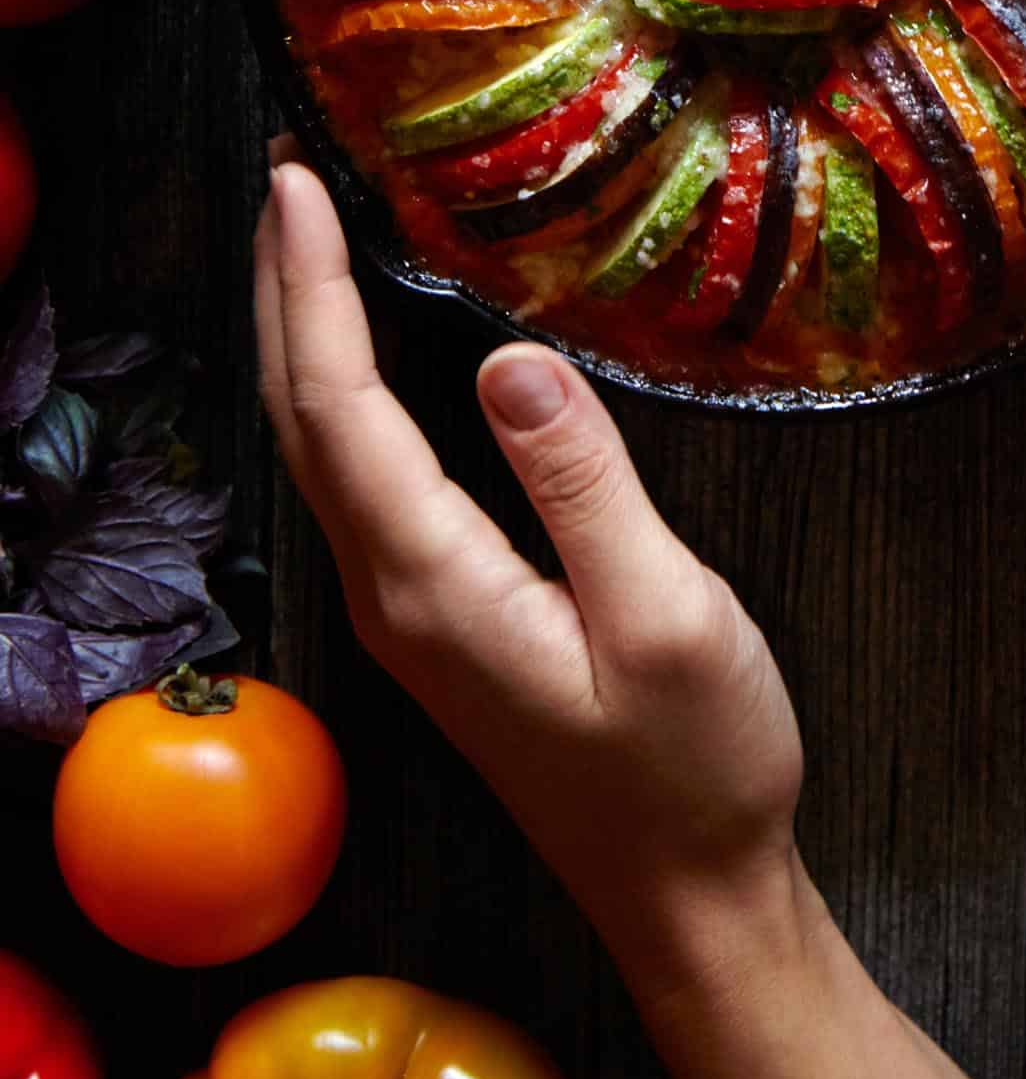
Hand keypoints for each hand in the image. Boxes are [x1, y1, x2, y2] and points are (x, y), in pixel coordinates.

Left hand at [253, 151, 808, 991]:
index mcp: (436, 585)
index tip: (295, 183)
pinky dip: (345, 398)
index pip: (342, 406)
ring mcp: (412, 615)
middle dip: (278, 294)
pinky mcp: (444, 622)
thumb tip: (510, 361)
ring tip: (303, 245)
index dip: (310, 287)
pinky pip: (364, 484)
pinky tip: (368, 364)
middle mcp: (396, 596)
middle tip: (281, 181)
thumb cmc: (694, 768)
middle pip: (301, 422)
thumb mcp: (666, 618)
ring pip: (321, 453)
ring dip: (300, 341)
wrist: (691, 897)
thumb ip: (584, 486)